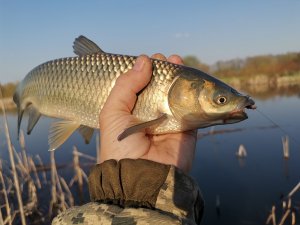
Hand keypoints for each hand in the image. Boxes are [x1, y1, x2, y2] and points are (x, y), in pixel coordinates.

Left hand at [99, 54, 196, 172]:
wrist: (141, 176)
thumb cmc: (120, 146)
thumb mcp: (112, 113)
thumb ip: (125, 85)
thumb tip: (144, 60)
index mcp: (133, 109)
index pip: (142, 85)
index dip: (148, 71)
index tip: (152, 59)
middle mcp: (152, 113)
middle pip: (162, 87)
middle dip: (166, 71)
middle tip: (168, 59)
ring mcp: (170, 119)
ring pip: (179, 93)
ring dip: (181, 77)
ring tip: (178, 62)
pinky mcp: (187, 127)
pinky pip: (195, 108)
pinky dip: (197, 94)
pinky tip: (196, 80)